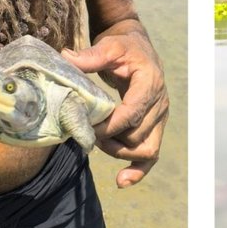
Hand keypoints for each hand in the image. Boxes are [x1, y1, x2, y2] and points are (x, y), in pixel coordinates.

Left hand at [63, 31, 168, 186]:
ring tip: (99, 144)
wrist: (137, 47)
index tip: (88, 127)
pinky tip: (121, 181)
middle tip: (88, 133)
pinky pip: (152, 154)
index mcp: (150, 83)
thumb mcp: (108, 46)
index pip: (132, 113)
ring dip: (121, 153)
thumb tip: (65, 58)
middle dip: (111, 140)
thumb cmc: (122, 46)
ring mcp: (161, 117)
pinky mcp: (156, 127)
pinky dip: (138, 171)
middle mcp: (160, 103)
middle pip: (138, 136)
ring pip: (147, 149)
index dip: (110, 126)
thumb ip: (90, 56)